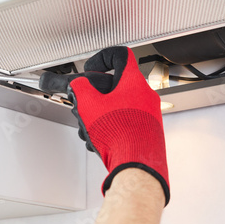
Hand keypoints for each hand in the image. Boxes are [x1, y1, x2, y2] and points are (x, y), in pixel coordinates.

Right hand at [67, 46, 169, 204]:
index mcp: (133, 82)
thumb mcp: (88, 105)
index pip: (119, 56)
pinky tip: (98, 139)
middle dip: (92, 96)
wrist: (136, 168)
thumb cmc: (120, 136)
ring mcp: (147, 115)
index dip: (101, 57)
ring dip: (98, 114)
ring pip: (116, 106)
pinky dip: (108, 127)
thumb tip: (77, 84)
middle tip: (81, 103)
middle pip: (113, 85)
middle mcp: (145, 96)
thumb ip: (79, 88)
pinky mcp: (145, 132)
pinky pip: (123, 122)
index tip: (90, 67)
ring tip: (89, 127)